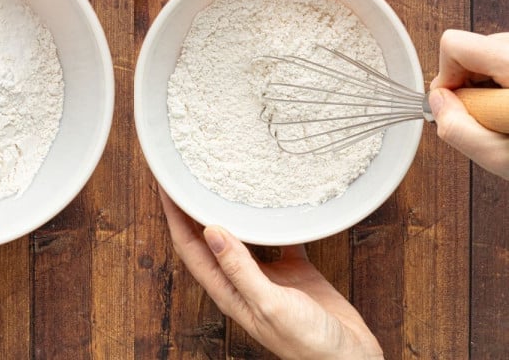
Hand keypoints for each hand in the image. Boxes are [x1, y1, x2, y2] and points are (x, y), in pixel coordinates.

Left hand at [159, 188, 382, 359]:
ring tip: (221, 181)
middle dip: (192, 209)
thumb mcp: (270, 304)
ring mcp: (267, 275)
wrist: (350, 359)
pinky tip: (275, 201)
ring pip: (241, 234)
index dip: (174, 216)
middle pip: (207, 237)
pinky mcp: (294, 270)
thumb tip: (210, 231)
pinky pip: (278, 237)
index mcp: (227, 290)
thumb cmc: (308, 344)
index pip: (189, 246)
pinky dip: (273, 219)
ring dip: (228, 210)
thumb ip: (240, 270)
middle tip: (187, 175)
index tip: (167, 186)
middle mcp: (241, 280)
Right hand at [428, 29, 508, 178]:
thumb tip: (437, 102)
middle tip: (488, 115)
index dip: (445, 76)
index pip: (455, 45)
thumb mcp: (499, 156)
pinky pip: (505, 61)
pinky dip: (505, 83)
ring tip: (507, 114)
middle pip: (473, 48)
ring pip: (491, 55)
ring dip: (490, 85)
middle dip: (470, 83)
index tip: (456, 102)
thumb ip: (457, 129)